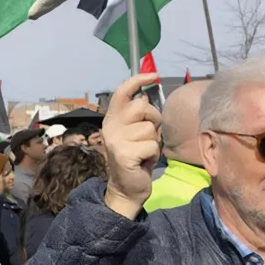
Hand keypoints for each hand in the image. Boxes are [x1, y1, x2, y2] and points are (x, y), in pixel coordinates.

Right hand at [102, 74, 161, 219]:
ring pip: (150, 129)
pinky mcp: (124, 154)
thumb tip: (145, 96)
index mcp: (112, 119)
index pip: (122, 92)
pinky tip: (144, 162)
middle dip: (154, 120)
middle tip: (149, 136)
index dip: (137, 80)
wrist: (126, 188)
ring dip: (154, 142)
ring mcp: (115, 140)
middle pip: (142, 107)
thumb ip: (138, 116)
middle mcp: (110, 126)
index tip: (153, 75)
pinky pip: (152, 145)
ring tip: (144, 152)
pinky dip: (154, 155)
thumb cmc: (135, 158)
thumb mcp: (135, 133)